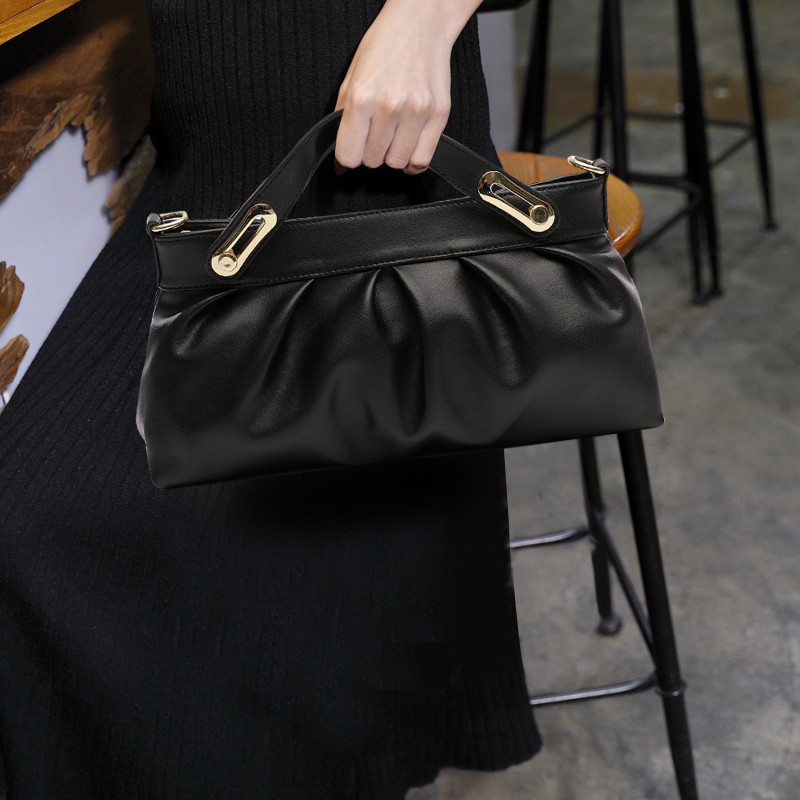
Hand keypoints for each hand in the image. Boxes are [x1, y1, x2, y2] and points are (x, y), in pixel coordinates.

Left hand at [333, 0, 482, 176]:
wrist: (420, 23)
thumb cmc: (384, 46)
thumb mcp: (352, 77)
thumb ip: (343, 118)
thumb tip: (340, 157)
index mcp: (362, 97)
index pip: (349, 155)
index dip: (346, 158)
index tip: (350, 154)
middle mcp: (390, 107)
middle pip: (373, 161)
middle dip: (369, 152)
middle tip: (373, 135)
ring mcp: (417, 112)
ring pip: (396, 163)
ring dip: (391, 155)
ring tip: (391, 137)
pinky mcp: (438, 115)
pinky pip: (421, 160)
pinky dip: (412, 162)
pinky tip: (407, 148)